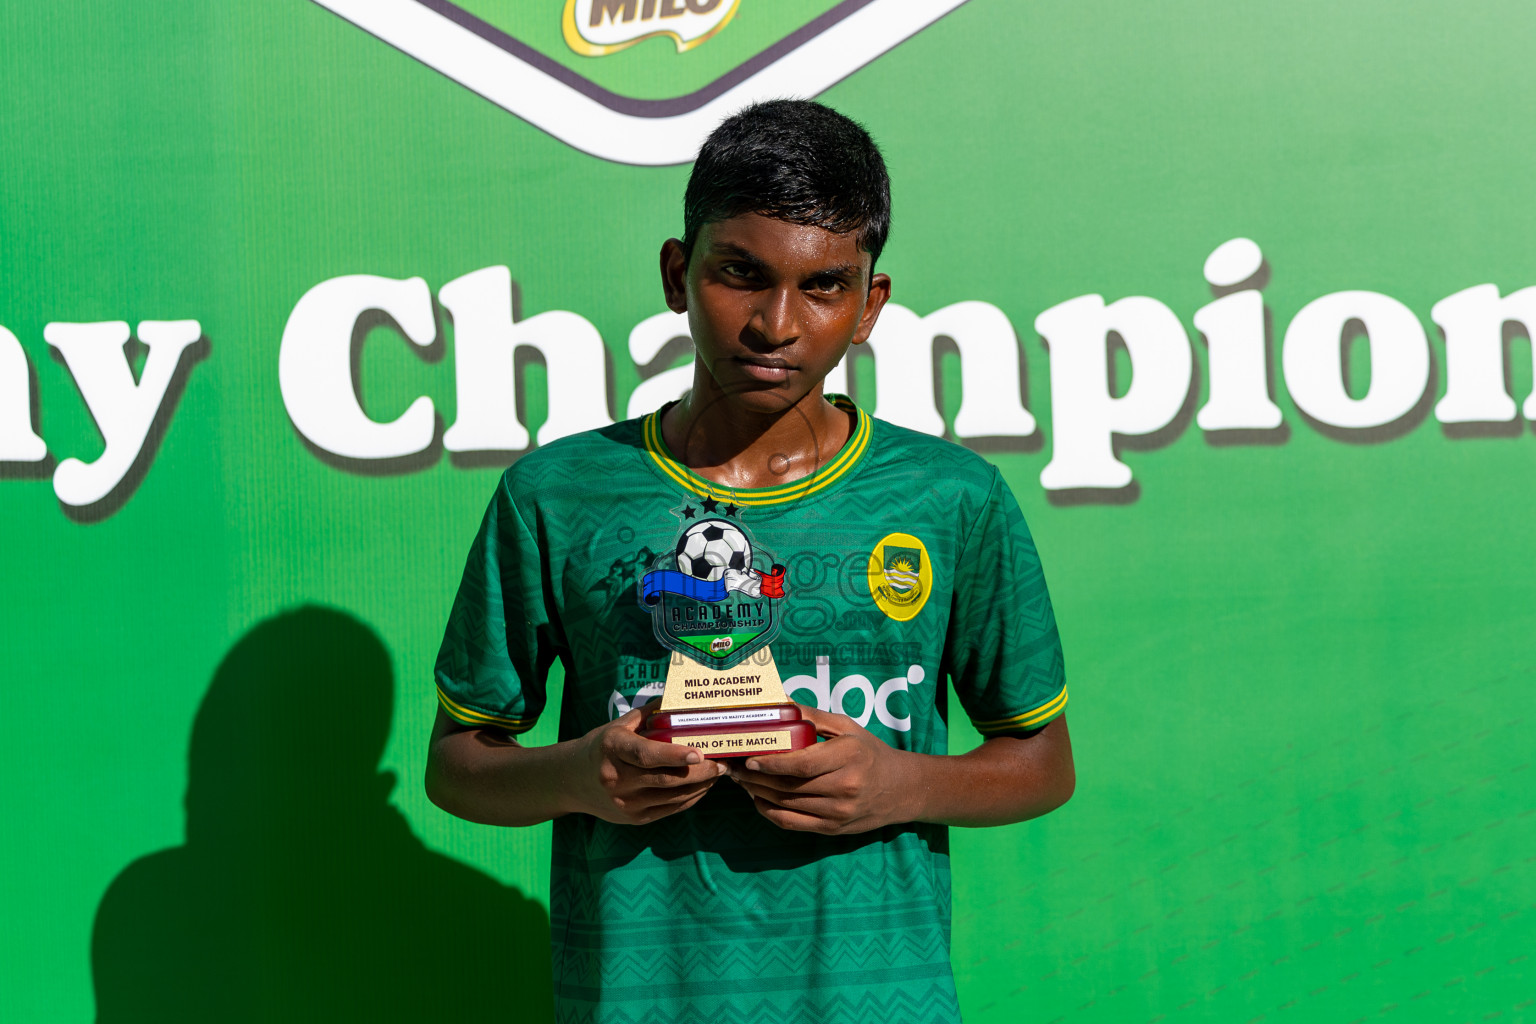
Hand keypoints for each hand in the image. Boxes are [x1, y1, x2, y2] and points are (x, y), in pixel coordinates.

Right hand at [575, 705, 726, 824]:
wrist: (572, 781)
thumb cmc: (602, 746)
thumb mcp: (618, 725)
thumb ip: (648, 714)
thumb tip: (680, 697)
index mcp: (613, 748)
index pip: (646, 754)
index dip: (674, 755)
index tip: (699, 753)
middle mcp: (617, 778)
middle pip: (666, 779)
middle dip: (700, 772)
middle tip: (723, 763)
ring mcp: (625, 802)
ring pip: (672, 797)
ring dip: (701, 786)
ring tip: (719, 773)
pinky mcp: (633, 818)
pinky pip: (670, 810)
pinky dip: (690, 798)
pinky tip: (703, 786)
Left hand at [727, 706, 916, 834]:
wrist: (899, 789)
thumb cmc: (869, 752)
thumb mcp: (847, 727)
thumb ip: (812, 717)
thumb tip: (779, 703)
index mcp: (849, 756)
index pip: (802, 764)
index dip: (772, 763)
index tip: (749, 758)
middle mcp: (845, 787)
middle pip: (790, 785)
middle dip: (756, 777)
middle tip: (733, 767)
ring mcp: (839, 812)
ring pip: (787, 804)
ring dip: (758, 792)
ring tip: (740, 780)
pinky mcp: (832, 829)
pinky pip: (792, 823)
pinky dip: (769, 812)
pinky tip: (757, 798)